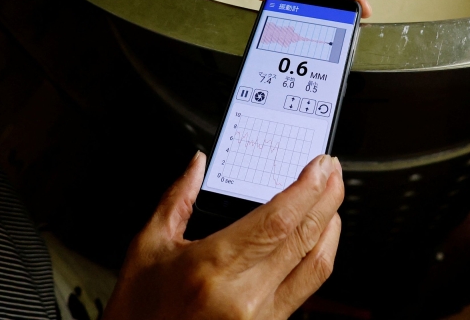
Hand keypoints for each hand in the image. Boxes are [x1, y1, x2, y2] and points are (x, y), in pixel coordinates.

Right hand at [103, 152, 344, 319]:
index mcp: (213, 267)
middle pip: (304, 238)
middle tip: (332, 171)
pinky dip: (317, 259)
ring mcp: (260, 318)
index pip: (278, 220)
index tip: (320, 165)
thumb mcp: (147, 249)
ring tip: (330, 201)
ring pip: (316, 267)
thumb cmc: (138, 313)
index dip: (307, 189)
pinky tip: (315, 241)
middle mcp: (244, 296)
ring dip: (330, 228)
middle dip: (327, 198)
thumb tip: (197, 164)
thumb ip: (177, 200)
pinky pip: (305, 290)